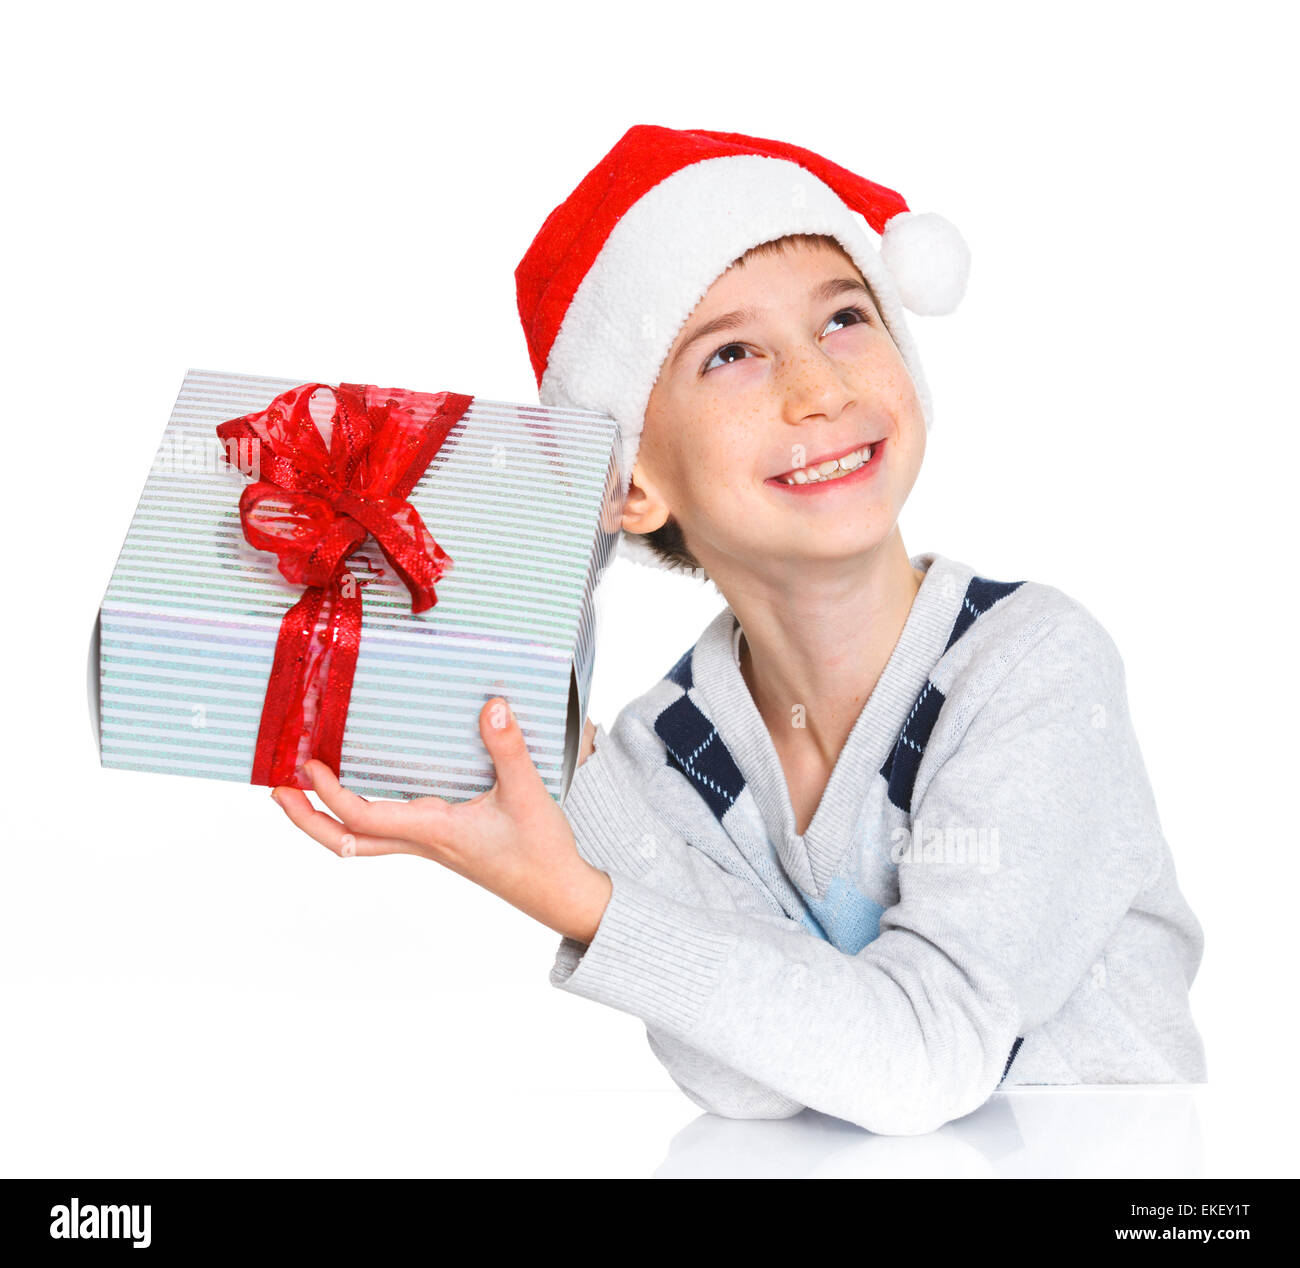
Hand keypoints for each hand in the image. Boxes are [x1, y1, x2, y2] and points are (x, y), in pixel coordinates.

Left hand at [270, 698, 611, 943]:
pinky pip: (385, 833)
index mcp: (433, 831)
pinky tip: (366, 792)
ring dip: (326, 819)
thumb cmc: (542, 853)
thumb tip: (493, 705)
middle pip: (345, 842)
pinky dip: (359, 816)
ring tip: (303, 790)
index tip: (306, 765)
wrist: (559, 894)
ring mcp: (429, 846)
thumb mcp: (528, 794)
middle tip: (275, 790)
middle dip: (305, 818)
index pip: (364, 817)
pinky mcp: (441, 844)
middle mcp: (421, 842)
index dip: (328, 793)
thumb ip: (508, 749)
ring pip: (361, 840)